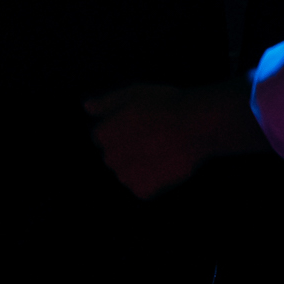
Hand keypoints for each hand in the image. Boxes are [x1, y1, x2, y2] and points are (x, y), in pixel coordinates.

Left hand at [85, 80, 262, 199]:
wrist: (196, 126)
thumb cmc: (166, 104)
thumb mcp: (134, 93)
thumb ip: (107, 102)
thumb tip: (87, 107)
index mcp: (103, 134)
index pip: (103, 136)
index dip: (123, 127)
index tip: (142, 122)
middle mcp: (110, 158)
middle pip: (114, 156)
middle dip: (128, 149)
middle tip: (153, 135)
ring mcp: (126, 176)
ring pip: (127, 173)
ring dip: (139, 165)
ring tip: (161, 150)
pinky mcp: (143, 190)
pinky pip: (142, 187)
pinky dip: (152, 180)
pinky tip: (165, 164)